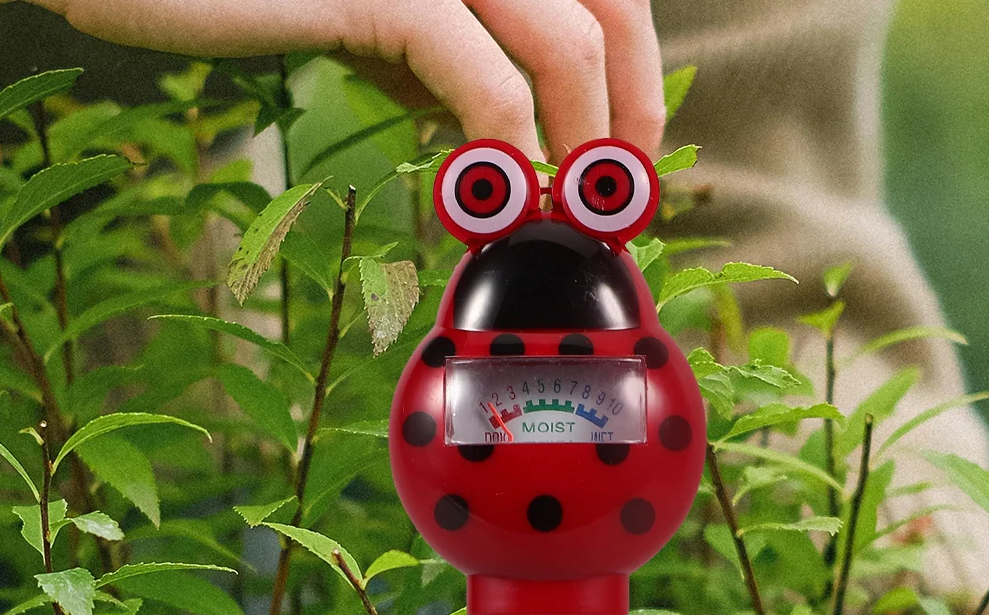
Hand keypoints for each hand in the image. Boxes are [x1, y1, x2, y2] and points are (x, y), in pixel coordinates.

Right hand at [0, 0, 665, 160]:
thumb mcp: (355, 14)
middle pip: (613, 6)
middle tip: (614, 204)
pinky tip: (490, 204)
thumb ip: (431, 51)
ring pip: (567, 43)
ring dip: (581, 150)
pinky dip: (503, 155)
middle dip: (630, 117)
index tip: (619, 162)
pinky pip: (480, 80)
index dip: (633, 77)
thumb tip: (488, 127)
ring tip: (559, 220)